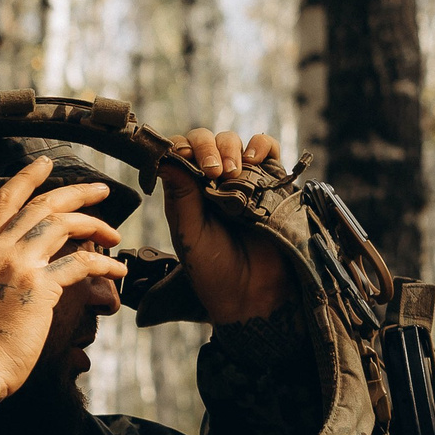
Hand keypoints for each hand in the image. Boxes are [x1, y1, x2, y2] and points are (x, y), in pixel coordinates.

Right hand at [0, 157, 130, 407]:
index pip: (3, 201)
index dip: (26, 178)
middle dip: (77, 193)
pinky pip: (81, 263)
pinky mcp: (40, 288)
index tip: (45, 163)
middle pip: (42, 205)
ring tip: (114, 233)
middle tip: (102, 190)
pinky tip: (118, 271)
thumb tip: (14, 276)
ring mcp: (18, 266)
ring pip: (63, 224)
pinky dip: (104, 264)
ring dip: (95, 224)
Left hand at [162, 128, 289, 323]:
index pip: (179, 153)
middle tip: (214, 171)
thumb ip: (180, 196)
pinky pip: (267, 150)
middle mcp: (212, 182)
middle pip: (206, 141)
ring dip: (231, 148)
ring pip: (234, 142)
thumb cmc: (214, 270)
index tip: (183, 158)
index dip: (180, 148)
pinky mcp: (271, 182)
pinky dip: (261, 145)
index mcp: (186, 192)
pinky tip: (253, 159)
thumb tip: (163, 158)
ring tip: (233, 173)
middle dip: (207, 148)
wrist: (253, 293)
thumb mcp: (189, 233)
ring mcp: (242, 180)